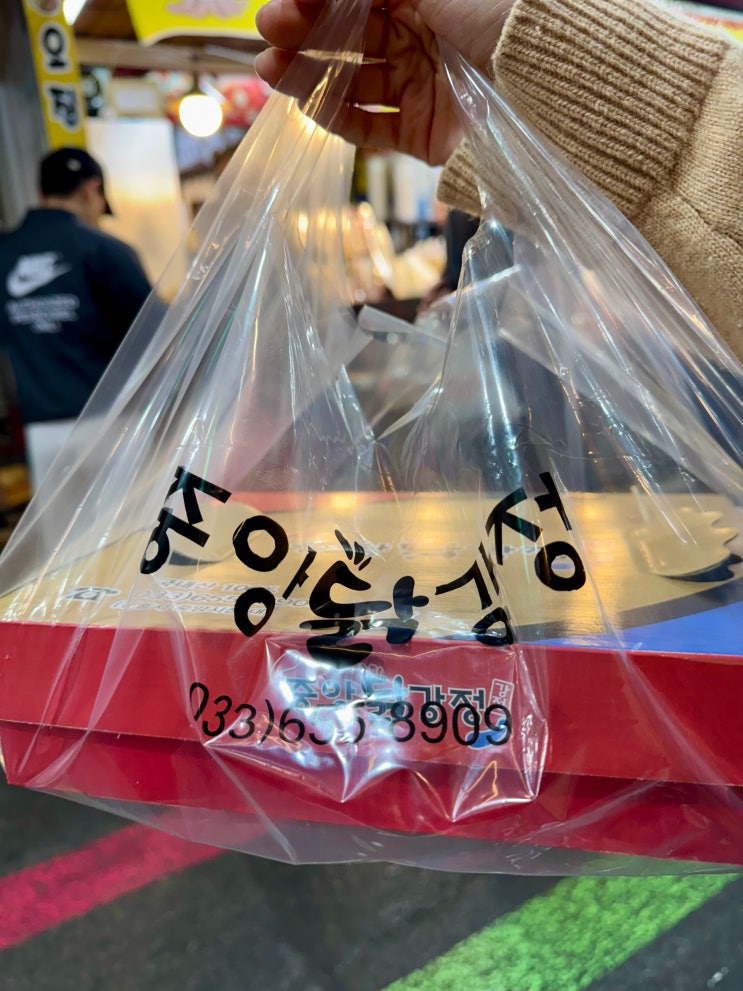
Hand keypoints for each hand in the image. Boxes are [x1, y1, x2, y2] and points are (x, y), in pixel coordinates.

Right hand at [255, 0, 512, 164]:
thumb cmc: (496, 11)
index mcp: (425, 1)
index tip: (284, 4)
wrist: (543, 78)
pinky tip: (308, 107)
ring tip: (270, 73)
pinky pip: (373, 130)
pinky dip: (340, 120)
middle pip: (350, 40)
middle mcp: (422, 41)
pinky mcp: (425, 136)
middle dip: (305, 36)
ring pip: (354, 85)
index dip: (317, 1)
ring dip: (311, 78)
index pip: (357, 0)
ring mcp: (422, 90)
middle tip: (267, 37)